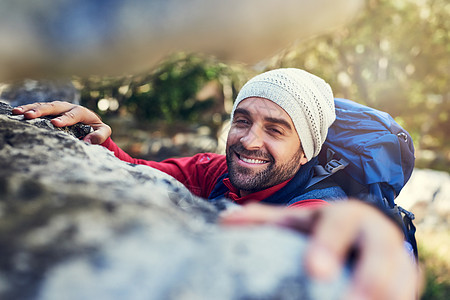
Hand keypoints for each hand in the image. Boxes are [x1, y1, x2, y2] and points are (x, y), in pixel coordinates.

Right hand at [12, 101, 110, 143]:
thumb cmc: (97, 129)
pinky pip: (38, 109)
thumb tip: (88, 141)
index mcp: (82, 112)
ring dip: (30, 109)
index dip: (65, 118)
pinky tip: (16, 113)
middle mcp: (68, 107)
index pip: (73, 114)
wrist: (91, 124)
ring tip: (18, 113)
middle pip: (54, 107)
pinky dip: (28, 110)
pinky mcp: (50, 111)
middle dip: (41, 111)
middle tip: (29, 116)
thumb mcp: (104, 132)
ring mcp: (58, 108)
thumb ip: (99, 136)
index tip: (55, 123)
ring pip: (44, 106)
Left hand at [220, 201, 421, 299]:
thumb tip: (224, 222)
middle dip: (370, 278)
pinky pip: (407, 292)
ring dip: (389, 295)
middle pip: (381, 252)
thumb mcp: (295, 221)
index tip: (314, 270)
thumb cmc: (321, 228)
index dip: (329, 245)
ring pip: (402, 276)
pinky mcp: (407, 276)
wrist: (363, 231)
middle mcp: (375, 231)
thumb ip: (264, 221)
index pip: (339, 224)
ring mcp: (396, 255)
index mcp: (344, 214)